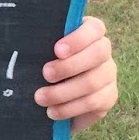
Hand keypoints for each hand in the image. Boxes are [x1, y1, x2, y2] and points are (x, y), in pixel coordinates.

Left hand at [34, 16, 116, 131]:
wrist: (53, 98)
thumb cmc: (44, 66)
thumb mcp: (42, 53)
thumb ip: (43, 45)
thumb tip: (29, 44)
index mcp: (89, 33)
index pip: (94, 28)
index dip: (78, 39)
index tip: (57, 51)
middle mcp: (103, 51)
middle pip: (98, 53)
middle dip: (68, 66)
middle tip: (45, 74)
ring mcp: (109, 74)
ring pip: (92, 82)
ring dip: (63, 92)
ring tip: (40, 98)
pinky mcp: (109, 97)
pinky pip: (92, 102)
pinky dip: (69, 108)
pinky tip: (52, 111)